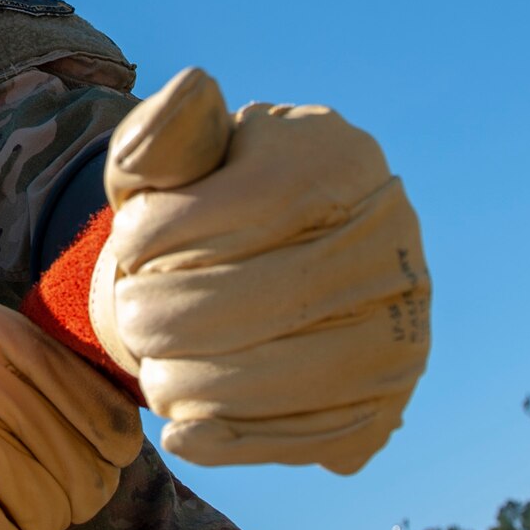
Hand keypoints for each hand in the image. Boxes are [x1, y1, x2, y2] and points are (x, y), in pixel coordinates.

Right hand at [0, 288, 141, 529]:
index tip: (112, 454)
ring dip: (38, 524)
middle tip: (61, 497)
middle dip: (77, 489)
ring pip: (43, 503)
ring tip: (17, 516)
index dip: (111, 432)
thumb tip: (120, 422)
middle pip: (71, 455)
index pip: (80, 388)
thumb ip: (20, 359)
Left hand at [88, 67, 429, 474]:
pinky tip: (180, 428)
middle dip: (165, 312)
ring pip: (280, 375)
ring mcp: (403, 334)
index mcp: (346, 161)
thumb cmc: (200, 200)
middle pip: (263, 297)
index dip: (167, 232)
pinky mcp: (384, 409)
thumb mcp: (175, 155)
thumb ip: (167, 129)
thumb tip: (194, 89)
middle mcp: (395, 246)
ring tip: (148, 357)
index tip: (127, 241)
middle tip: (127, 312)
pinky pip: (303, 438)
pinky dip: (229, 440)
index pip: (254, 203)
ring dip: (185, 377)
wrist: (258, 265)